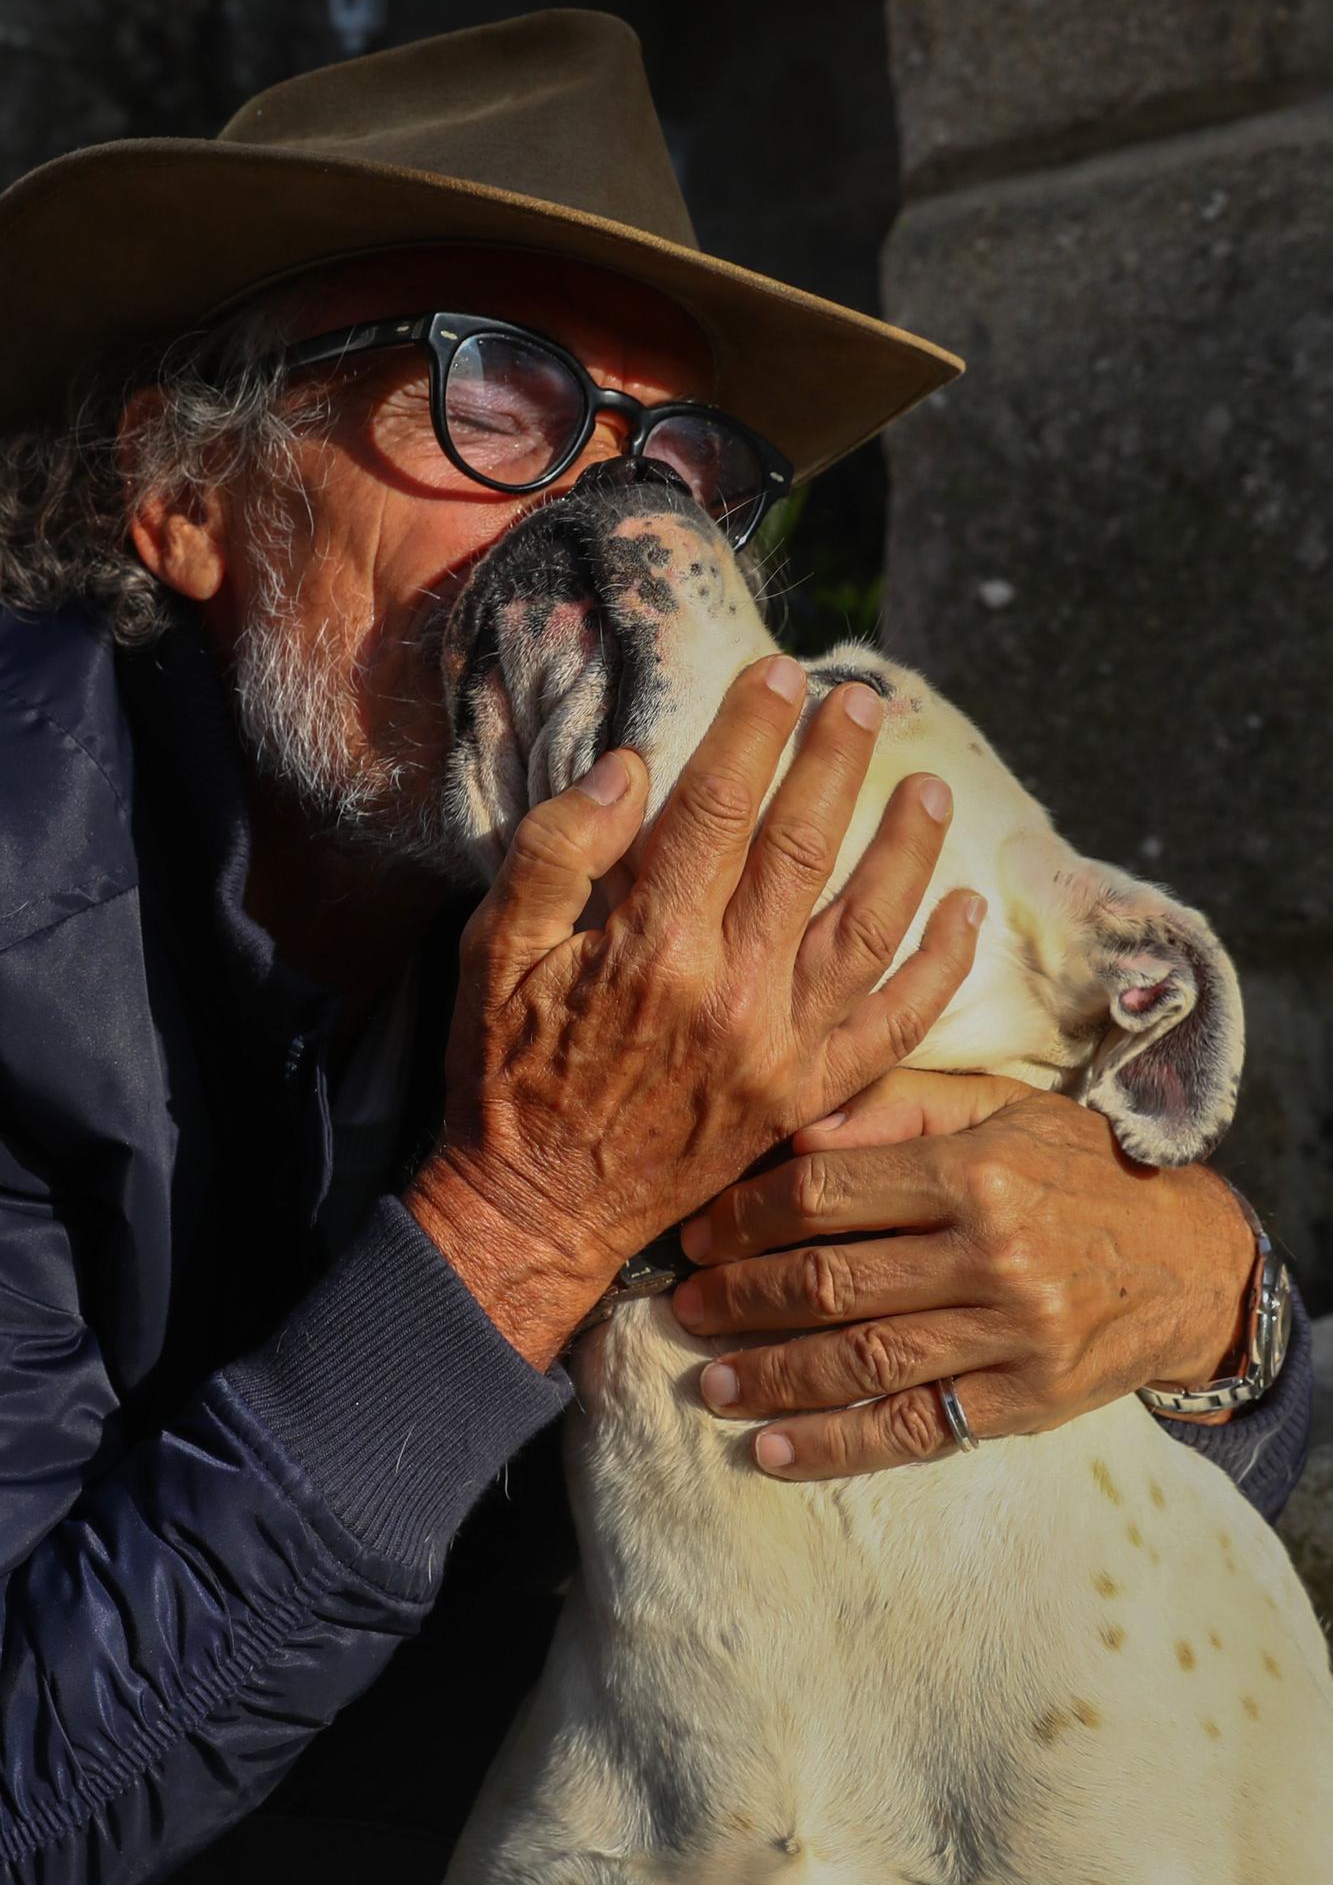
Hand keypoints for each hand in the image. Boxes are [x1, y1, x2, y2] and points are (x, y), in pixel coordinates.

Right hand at [408, 659, 983, 1367]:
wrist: (539, 1211)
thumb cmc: (506, 1078)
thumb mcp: (491, 954)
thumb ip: (554, 854)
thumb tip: (629, 770)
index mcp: (652, 948)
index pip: (717, 810)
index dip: (752, 731)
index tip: (780, 673)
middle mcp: (732, 992)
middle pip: (803, 850)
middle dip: (837, 762)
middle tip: (866, 700)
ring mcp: (782, 1049)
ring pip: (868, 928)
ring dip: (906, 851)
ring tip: (931, 788)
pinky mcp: (809, 1096)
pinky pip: (894, 1027)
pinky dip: (939, 970)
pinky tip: (967, 914)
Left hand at [671, 1070, 1254, 1477]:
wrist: (1191, 1261)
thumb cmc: (1077, 1169)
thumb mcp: (1002, 1108)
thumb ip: (899, 1105)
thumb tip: (798, 1128)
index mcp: (973, 1170)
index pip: (824, 1192)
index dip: (745, 1216)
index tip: (698, 1235)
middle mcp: (989, 1254)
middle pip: (828, 1281)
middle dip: (739, 1298)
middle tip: (684, 1308)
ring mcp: (1009, 1336)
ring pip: (859, 1361)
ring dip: (769, 1378)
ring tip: (709, 1385)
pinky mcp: (1025, 1403)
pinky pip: (913, 1429)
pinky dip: (834, 1447)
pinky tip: (772, 1453)